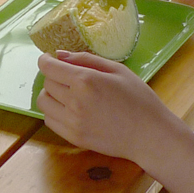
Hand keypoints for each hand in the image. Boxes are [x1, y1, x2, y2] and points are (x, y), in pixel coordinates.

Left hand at [36, 50, 179, 164]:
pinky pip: (50, 121)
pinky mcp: (74, 138)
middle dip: (53, 76)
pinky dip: (54, 112)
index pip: (48, 67)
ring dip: (51, 94)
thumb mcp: (117, 70)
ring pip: (44, 103)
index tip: (49, 58)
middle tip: (68, 76)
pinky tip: (69, 109)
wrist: (150, 135)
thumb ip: (86, 59)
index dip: (45, 60)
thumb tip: (59, 55)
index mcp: (85, 81)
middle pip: (46, 83)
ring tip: (67, 93)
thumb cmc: (139, 99)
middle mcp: (74, 101)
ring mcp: (72, 122)